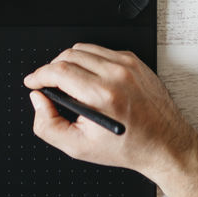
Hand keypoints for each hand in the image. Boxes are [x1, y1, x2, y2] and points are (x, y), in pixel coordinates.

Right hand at [23, 43, 197, 180]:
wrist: (164, 143)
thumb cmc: (127, 147)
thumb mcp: (78, 147)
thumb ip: (48, 125)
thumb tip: (38, 100)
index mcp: (102, 96)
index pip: (59, 71)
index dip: (39, 75)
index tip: (33, 82)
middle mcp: (116, 75)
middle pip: (69, 55)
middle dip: (52, 69)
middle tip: (49, 85)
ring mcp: (128, 65)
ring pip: (84, 49)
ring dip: (70, 62)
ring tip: (69, 83)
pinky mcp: (135, 62)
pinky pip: (102, 51)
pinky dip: (90, 62)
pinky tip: (91, 80)